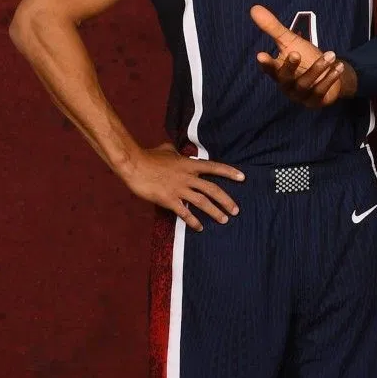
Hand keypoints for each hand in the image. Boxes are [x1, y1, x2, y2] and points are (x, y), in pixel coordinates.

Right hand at [118, 143, 243, 231]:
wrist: (133, 165)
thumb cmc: (149, 156)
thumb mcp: (166, 149)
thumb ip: (176, 152)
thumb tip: (176, 150)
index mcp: (189, 164)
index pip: (214, 167)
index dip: (229, 172)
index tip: (243, 177)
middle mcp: (188, 177)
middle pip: (213, 189)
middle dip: (226, 200)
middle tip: (236, 210)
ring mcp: (179, 189)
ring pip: (202, 202)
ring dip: (215, 212)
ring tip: (224, 219)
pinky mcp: (168, 199)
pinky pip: (184, 212)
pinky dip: (193, 221)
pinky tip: (200, 228)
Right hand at [250, 5, 355, 107]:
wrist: (328, 74)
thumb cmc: (305, 57)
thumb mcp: (290, 41)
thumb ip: (273, 27)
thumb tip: (254, 8)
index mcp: (278, 71)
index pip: (269, 68)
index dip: (265, 63)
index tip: (260, 55)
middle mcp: (286, 85)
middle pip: (284, 78)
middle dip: (290, 66)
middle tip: (296, 53)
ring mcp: (300, 95)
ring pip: (305, 84)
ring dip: (317, 69)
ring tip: (330, 55)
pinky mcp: (315, 101)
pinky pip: (320, 91)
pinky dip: (330, 79)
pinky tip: (338, 67)